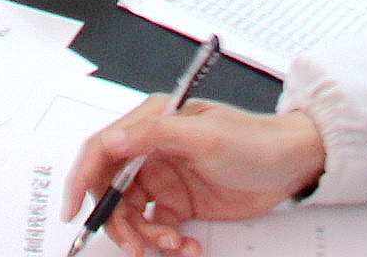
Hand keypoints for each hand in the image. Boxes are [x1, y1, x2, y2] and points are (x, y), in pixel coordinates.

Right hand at [61, 98, 327, 254]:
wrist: (291, 165)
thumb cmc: (253, 139)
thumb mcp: (204, 135)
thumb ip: (154, 135)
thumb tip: (111, 141)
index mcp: (152, 123)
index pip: (103, 149)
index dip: (82, 178)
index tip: (75, 210)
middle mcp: (152, 149)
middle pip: (112, 190)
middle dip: (119, 221)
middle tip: (138, 243)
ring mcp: (165, 178)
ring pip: (134, 215)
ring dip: (147, 236)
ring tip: (175, 244)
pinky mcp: (180, 203)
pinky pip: (158, 229)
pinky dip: (168, 243)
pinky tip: (189, 245)